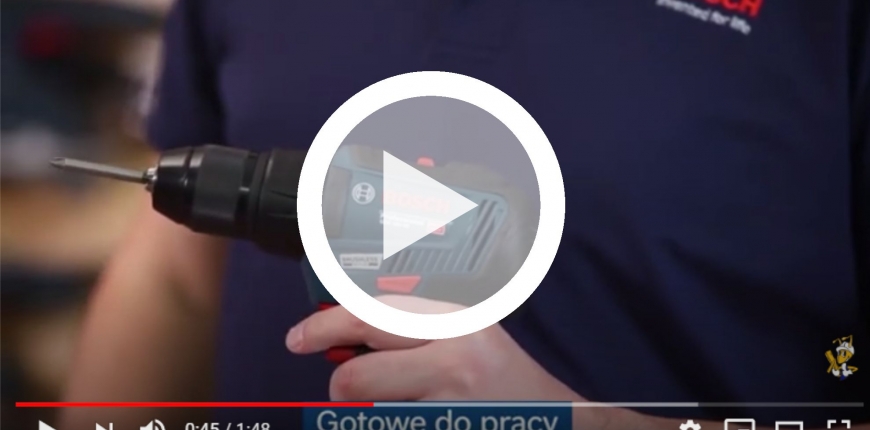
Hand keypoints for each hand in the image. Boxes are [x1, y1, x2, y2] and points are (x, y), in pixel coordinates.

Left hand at [285, 295, 580, 401]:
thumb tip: (345, 337)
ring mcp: (452, 406)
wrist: (557, 422)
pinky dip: (389, 426)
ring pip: (369, 417)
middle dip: (341, 388)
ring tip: (404, 409)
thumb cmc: (508, 383)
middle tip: (340, 389)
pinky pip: (389, 429)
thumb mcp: (466, 338)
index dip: (325, 326)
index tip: (299, 337)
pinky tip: (421, 419)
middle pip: (358, 376)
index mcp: (456, 322)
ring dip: (370, 418)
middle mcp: (455, 359)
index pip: (372, 316)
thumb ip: (410, 331)